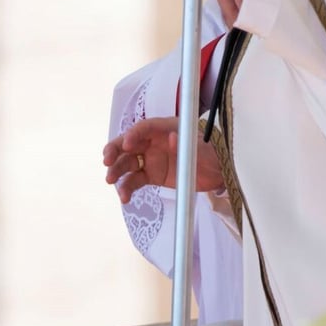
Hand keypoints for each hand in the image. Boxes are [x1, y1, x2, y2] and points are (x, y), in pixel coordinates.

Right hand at [103, 117, 223, 204]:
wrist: (218, 171)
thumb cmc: (210, 152)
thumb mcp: (200, 147)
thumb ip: (185, 143)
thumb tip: (170, 137)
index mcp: (164, 128)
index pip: (144, 127)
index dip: (134, 134)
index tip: (128, 144)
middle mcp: (153, 141)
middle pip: (128, 143)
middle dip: (115, 150)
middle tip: (107, 161)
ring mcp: (150, 158)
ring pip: (127, 162)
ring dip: (116, 171)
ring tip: (111, 181)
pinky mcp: (151, 175)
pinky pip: (134, 180)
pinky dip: (127, 188)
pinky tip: (124, 197)